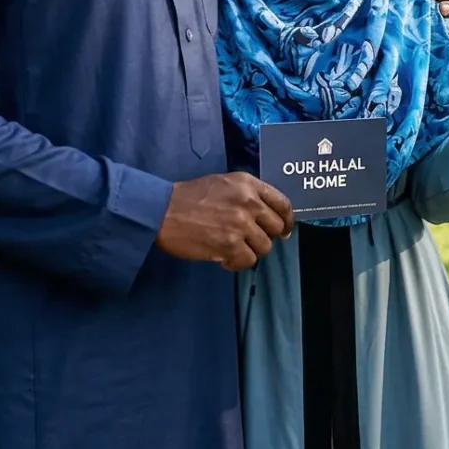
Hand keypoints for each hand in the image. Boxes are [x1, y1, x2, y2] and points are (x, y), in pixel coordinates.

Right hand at [157, 172, 292, 270]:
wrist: (162, 210)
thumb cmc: (189, 197)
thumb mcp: (223, 184)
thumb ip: (248, 196)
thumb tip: (270, 219)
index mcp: (248, 184)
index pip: (283, 203)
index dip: (287, 220)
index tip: (284, 230)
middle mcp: (249, 202)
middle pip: (277, 228)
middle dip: (266, 237)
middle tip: (250, 241)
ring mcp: (241, 224)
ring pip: (264, 247)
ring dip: (249, 251)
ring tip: (231, 248)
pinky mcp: (230, 244)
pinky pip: (248, 261)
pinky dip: (237, 263)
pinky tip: (223, 258)